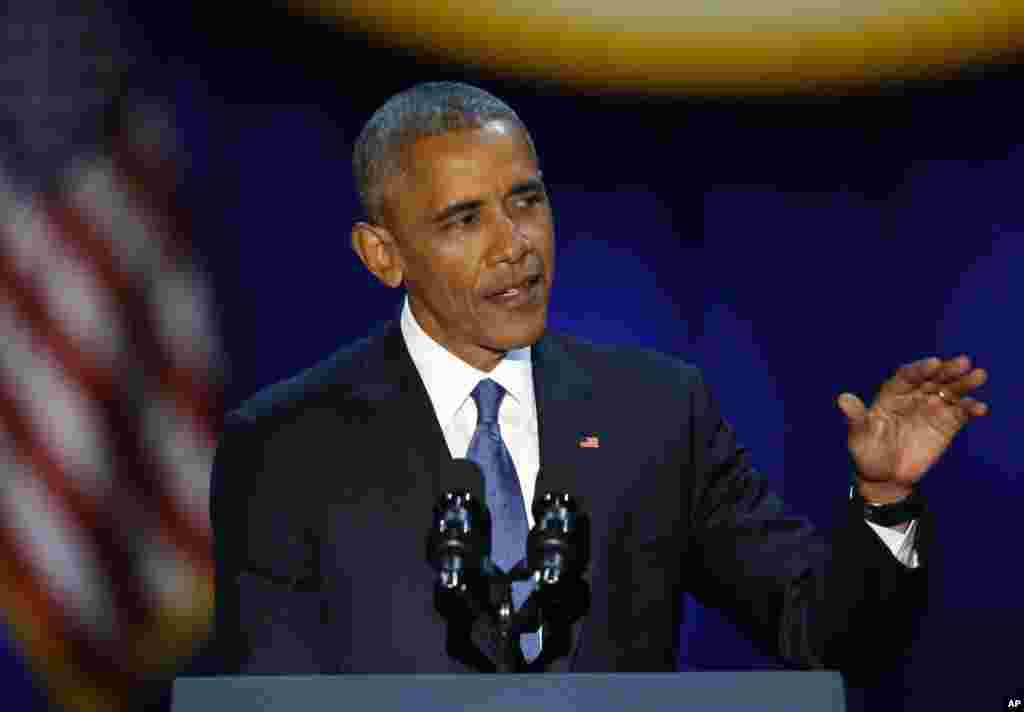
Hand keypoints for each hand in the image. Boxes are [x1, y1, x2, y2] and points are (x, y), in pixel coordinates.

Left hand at [836, 355, 988, 502]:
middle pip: (932, 379)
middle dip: (947, 370)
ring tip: (978, 376)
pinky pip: (960, 413)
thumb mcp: (859, 436)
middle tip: (963, 362)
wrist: (884, 477)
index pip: (907, 376)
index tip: (933, 363)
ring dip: (964, 384)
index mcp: (891, 395)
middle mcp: (913, 397)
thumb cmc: (867, 453)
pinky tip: (980, 408)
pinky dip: (971, 409)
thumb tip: (842, 398)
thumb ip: (856, 417)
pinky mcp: (946, 425)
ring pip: (949, 392)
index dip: (919, 369)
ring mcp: (931, 410)